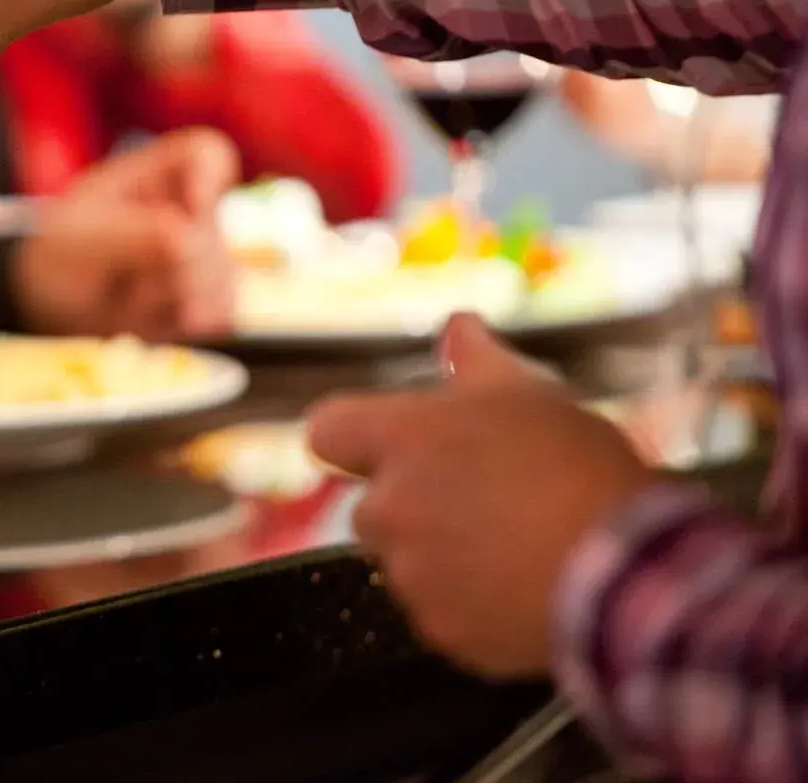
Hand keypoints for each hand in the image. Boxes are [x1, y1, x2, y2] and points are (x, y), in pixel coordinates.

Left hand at [13, 128, 238, 337]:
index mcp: (155, 177)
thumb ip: (138, 234)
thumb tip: (189, 242)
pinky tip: (147, 323)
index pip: (207, 155)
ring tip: (124, 301)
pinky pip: (221, 313)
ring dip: (170, 301)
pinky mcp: (205, 298)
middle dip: (169, 268)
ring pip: (223, 280)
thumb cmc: (60, 255)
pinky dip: (181, 324)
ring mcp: (201, 256)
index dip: (209, 179)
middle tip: (120, 279)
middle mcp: (187, 212)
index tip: (191, 209)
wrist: (49, 306)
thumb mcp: (84, 239)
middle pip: (213, 234)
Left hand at [307, 314, 655, 675]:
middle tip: (484, 500)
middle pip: (371, 503)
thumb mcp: (532, 395)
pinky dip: (468, 604)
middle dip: (412, 503)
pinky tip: (521, 587)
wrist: (627, 577)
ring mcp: (410, 575)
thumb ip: (477, 360)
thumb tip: (457, 326)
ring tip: (513, 546)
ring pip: (405, 560)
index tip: (395, 445)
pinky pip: (438, 612)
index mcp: (404, 440)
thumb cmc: (579, 469)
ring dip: (439, 555)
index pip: (328, 429)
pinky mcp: (438, 630)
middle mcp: (390, 507)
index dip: (355, 436)